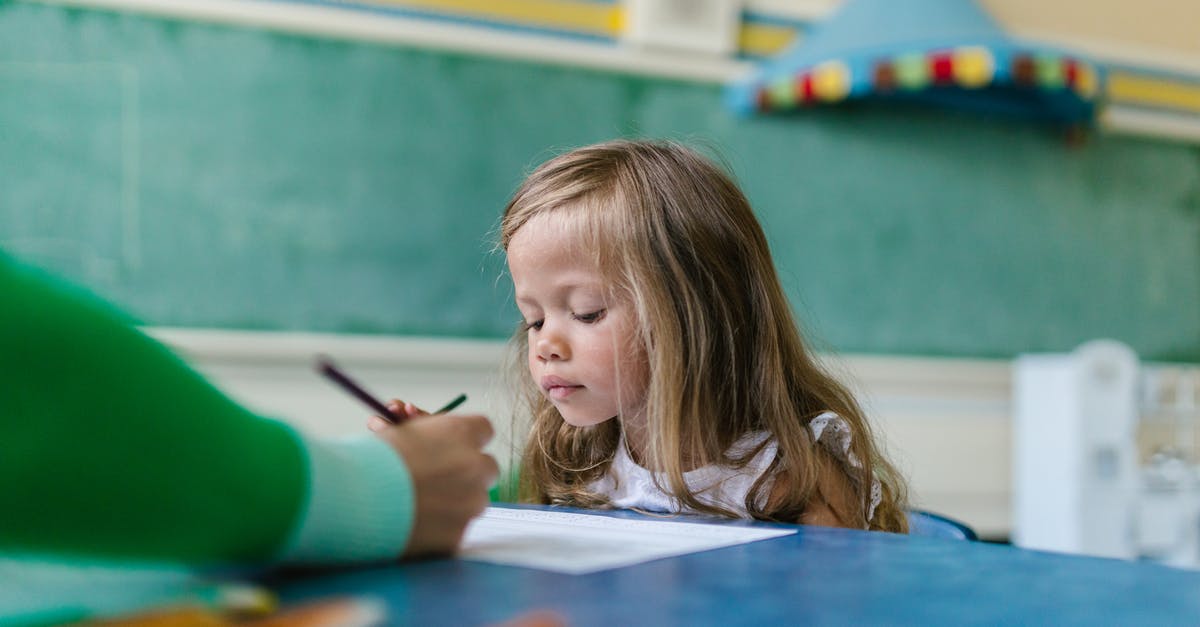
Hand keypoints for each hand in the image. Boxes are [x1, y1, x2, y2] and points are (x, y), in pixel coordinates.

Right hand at [369, 401, 498, 557]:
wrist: (352, 501)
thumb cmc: (367, 460)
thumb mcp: (395, 434)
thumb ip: (418, 436)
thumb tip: (418, 437)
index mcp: (459, 432)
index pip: (482, 429)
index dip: (464, 438)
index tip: (448, 445)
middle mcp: (474, 465)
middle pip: (486, 466)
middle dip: (466, 471)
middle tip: (437, 476)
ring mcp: (471, 503)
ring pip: (474, 500)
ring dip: (455, 501)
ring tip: (417, 502)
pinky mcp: (458, 536)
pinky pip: (455, 529)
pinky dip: (439, 529)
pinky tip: (413, 525)